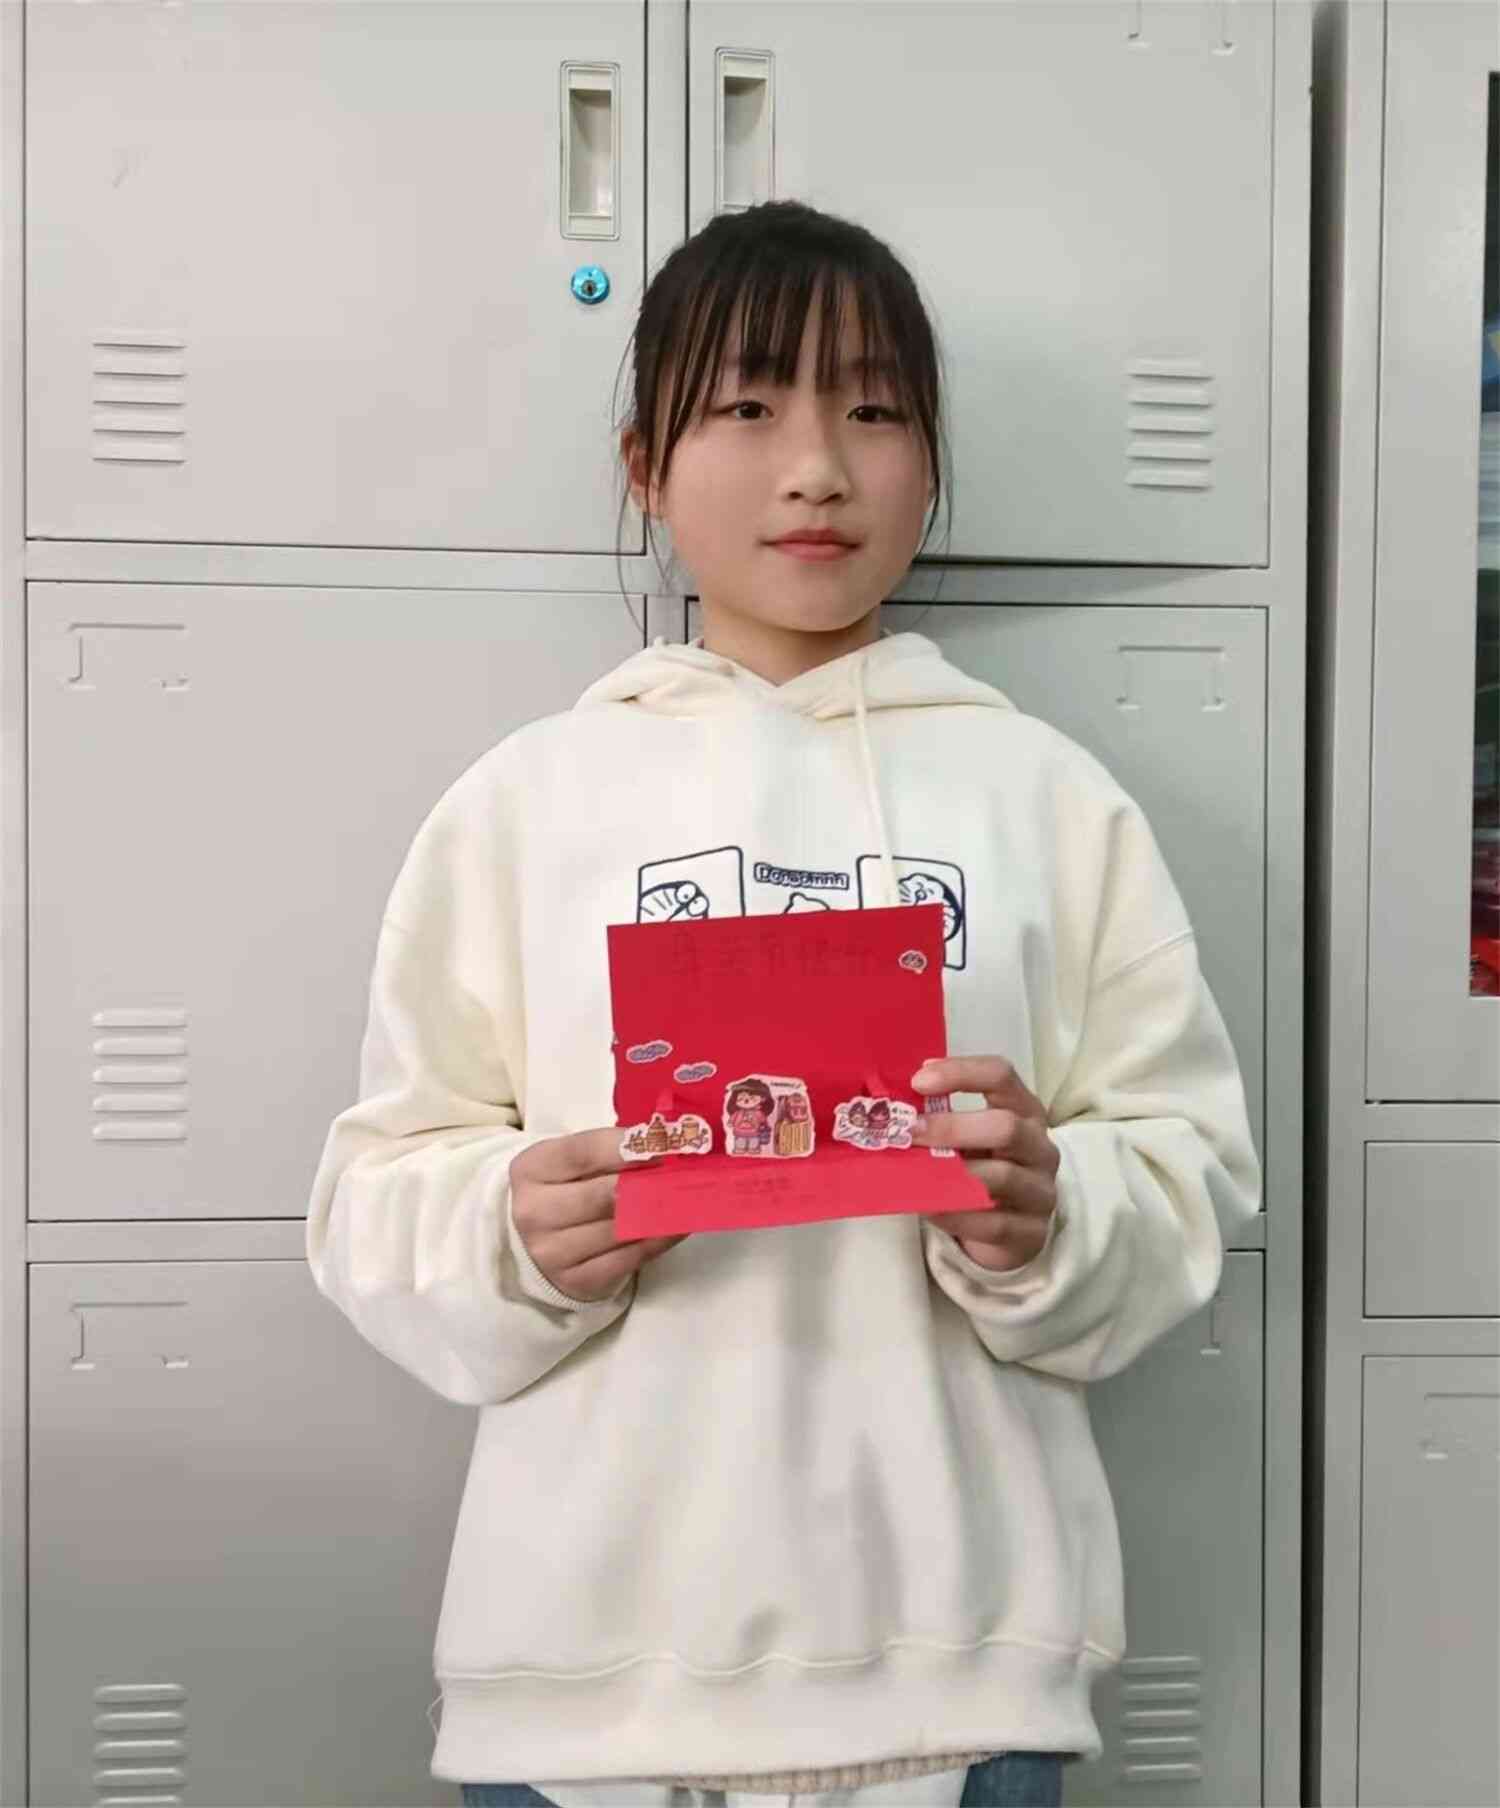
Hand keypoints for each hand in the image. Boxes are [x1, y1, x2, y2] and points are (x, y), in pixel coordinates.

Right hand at [510, 1128, 687, 1302]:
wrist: (531, 1242)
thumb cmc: (561, 1190)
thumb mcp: (568, 1162)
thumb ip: (606, 1150)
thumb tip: (661, 1142)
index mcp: (530, 1170)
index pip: (584, 1152)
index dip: (628, 1147)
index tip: (664, 1143)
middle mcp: (534, 1212)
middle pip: (606, 1194)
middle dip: (650, 1181)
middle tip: (686, 1171)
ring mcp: (553, 1252)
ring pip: (622, 1228)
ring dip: (662, 1211)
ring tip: (688, 1196)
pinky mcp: (576, 1281)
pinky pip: (630, 1258)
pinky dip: (659, 1239)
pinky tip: (678, 1225)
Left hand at [909, 1056, 1060, 1271]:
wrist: (1012, 1226)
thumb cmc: (982, 1167)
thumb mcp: (969, 1137)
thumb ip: (942, 1118)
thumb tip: (889, 1108)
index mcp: (1025, 1111)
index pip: (1002, 1076)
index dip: (961, 1073)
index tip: (918, 1081)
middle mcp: (1040, 1147)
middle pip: (1006, 1126)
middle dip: (951, 1128)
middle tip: (909, 1132)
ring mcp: (1041, 1191)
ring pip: (1002, 1177)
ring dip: (951, 1175)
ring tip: (912, 1175)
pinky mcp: (1032, 1232)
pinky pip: (994, 1223)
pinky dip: (957, 1215)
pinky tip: (929, 1209)